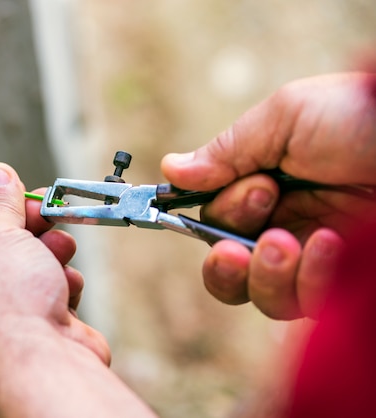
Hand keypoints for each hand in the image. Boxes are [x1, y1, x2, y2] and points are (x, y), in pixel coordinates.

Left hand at [0, 163, 111, 409]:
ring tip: (60, 247)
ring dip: (46, 252)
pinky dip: (57, 283)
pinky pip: (40, 293)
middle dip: (24, 225)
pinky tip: (65, 284)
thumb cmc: (3, 303)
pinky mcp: (26, 333)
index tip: (9, 184)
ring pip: (22, 267)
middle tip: (46, 206)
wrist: (41, 364)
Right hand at [161, 73, 375, 319]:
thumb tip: (170, 169)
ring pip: (262, 296)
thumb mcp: (285, 118)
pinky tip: (330, 245)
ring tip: (285, 242)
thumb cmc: (362, 115)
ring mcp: (316, 257)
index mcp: (266, 183)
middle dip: (226, 258)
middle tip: (245, 235)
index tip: (243, 190)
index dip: (213, 217)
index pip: (214, 220)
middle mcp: (286, 223)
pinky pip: (304, 304)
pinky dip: (307, 279)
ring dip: (263, 273)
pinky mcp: (344, 283)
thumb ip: (226, 150)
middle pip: (229, 269)